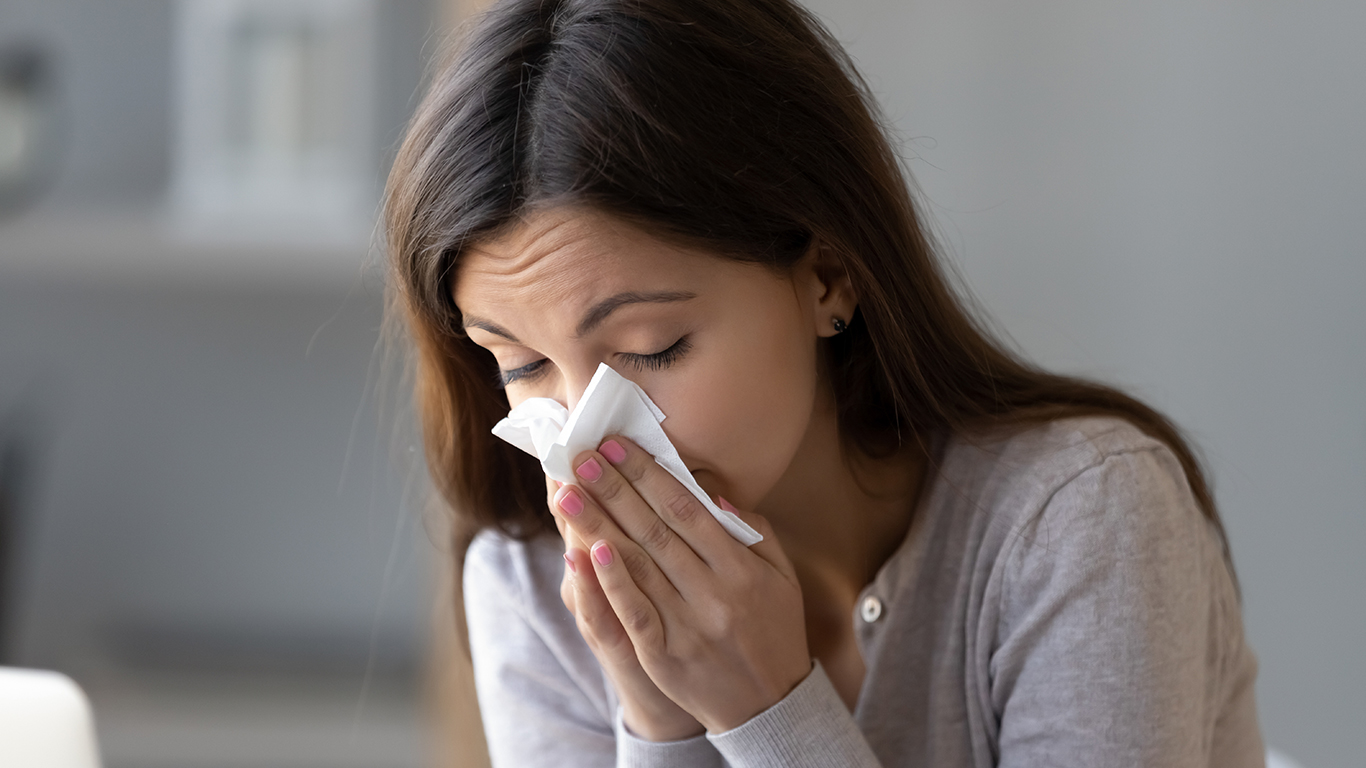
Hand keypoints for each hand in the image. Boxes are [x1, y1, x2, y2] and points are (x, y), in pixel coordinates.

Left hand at [550, 436, 810, 733]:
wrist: (770, 706)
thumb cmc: (775, 631)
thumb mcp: (781, 576)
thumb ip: (753, 532)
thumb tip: (711, 493)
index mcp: (741, 569)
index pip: (687, 510)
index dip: (649, 475)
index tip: (618, 446)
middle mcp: (713, 594)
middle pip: (655, 531)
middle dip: (615, 490)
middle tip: (582, 457)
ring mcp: (687, 626)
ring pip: (637, 566)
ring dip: (599, 526)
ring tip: (568, 495)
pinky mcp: (664, 656)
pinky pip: (633, 613)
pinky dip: (610, 582)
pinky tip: (587, 552)